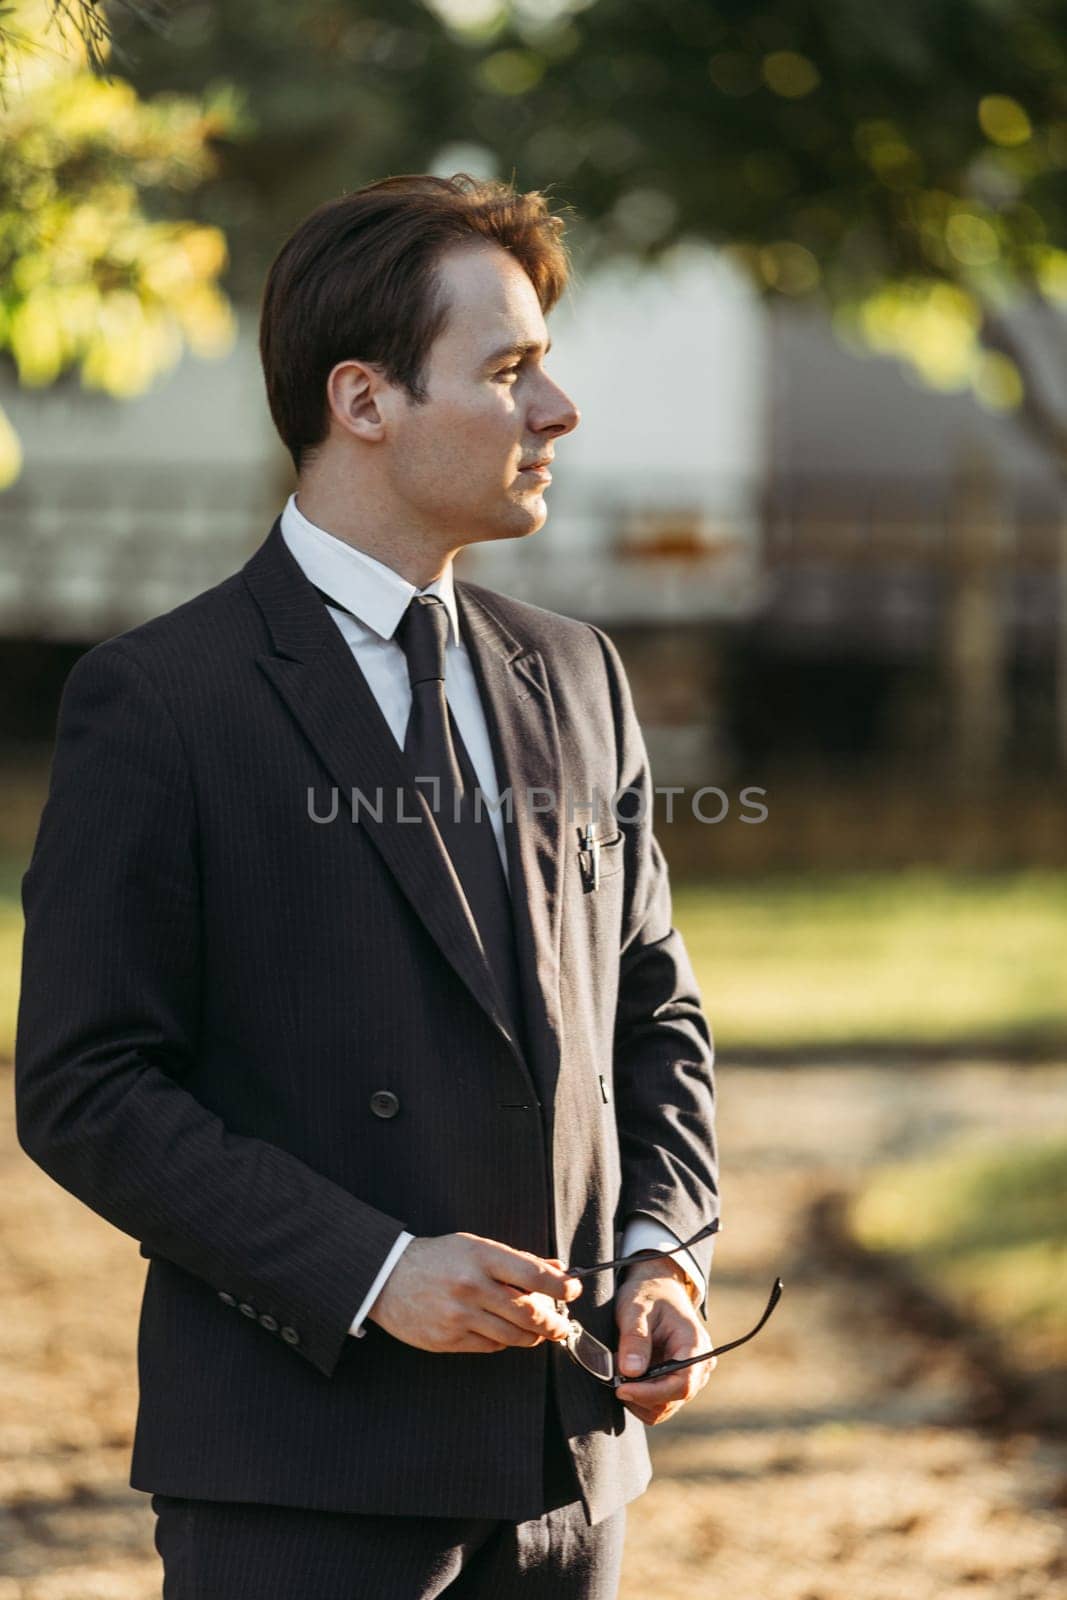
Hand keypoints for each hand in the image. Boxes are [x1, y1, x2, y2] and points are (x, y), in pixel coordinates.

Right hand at [368, 1233, 582, 1354]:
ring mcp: (459, 1316)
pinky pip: (491, 1346)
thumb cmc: (438, 1258)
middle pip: (528, 1312)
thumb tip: (557, 1269)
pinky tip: (503, 1331)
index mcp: (481, 1257)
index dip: (560, 1285)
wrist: (387, 1278)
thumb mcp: (476, 1248)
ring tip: (538, 1331)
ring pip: (513, 1335)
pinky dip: (504, 1341)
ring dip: (533, 1336)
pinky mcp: (448, 1340)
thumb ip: (517, 1261)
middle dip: (553, 1322)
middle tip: (561, 1324)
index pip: (533, 1274)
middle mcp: (471, 1286)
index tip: (573, 1290)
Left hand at [612, 1258, 715, 1424]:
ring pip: (664, 1408)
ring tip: (621, 1371)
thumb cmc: (648, 1293)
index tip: (621, 1389)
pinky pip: (659, 1404)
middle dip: (640, 1394)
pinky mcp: (678, 1382)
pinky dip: (640, 1397)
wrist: (657, 1287)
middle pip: (671, 1400)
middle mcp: (700, 1366)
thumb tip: (630, 1372)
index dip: (650, 1393)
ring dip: (638, 1398)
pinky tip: (629, 1376)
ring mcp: (691, 1377)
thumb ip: (634, 1338)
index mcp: (695, 1346)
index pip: (682, 1385)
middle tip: (614, 1375)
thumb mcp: (635, 1308)